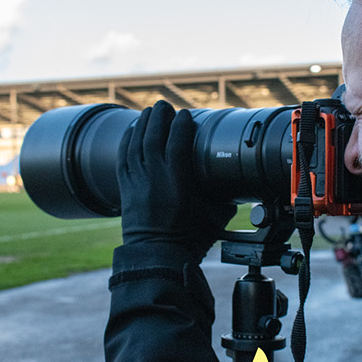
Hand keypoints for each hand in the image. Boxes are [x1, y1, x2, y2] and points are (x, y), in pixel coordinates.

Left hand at [117, 100, 233, 253]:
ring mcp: (137, 183)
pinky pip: (122, 158)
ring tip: (148, 111)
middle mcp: (154, 180)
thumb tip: (239, 188)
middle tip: (164, 104)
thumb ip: (226, 199)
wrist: (156, 257)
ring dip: (141, 125)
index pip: (177, 145)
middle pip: (153, 139)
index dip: (180, 126)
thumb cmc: (189, 240)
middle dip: (158, 118)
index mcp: (178, 184)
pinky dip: (126, 141)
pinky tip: (130, 131)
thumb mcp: (214, 218)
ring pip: (135, 145)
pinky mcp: (125, 189)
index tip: (185, 114)